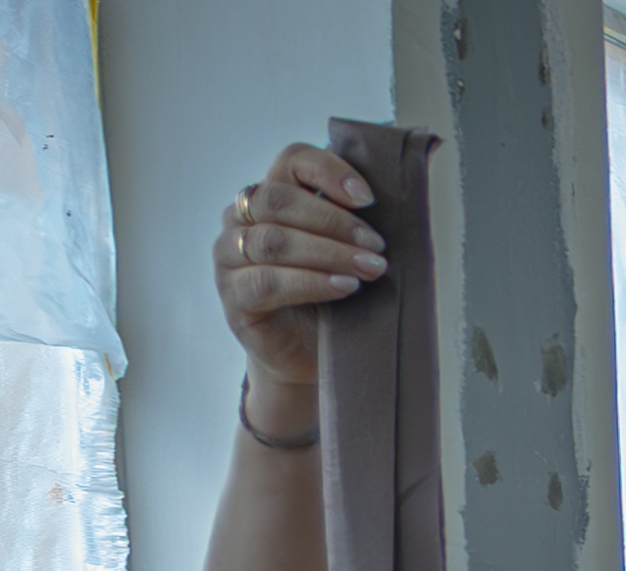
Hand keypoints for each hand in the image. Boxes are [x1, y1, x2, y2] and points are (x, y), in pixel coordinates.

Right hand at [216, 143, 383, 406]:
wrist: (307, 355)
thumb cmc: (328, 297)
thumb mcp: (342, 253)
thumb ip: (349, 224)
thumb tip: (397, 204)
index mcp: (269, 196)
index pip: (291, 160)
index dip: (328, 171)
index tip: (368, 198)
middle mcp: (240, 219)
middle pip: (278, 199)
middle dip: (333, 221)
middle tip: (377, 245)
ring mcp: (229, 257)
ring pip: (273, 240)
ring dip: (328, 252)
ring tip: (369, 268)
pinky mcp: (234, 297)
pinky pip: (268, 281)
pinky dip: (310, 282)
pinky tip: (344, 287)